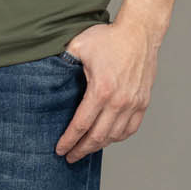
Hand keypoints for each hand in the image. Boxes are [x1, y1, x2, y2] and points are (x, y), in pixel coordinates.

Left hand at [55, 19, 159, 163]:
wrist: (140, 32)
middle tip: (69, 157)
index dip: (69, 140)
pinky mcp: (143, 102)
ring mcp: (133, 103)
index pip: (81, 125)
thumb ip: (63, 62)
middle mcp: (119, 101)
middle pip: (98, 137)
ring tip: (85, 149)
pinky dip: (117, 138)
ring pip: (114, 136)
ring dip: (98, 146)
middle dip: (81, 150)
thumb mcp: (79, 46)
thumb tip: (47, 73)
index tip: (60, 150)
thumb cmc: (109, 38)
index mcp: (101, 90)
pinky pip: (130, 129)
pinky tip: (107, 139)